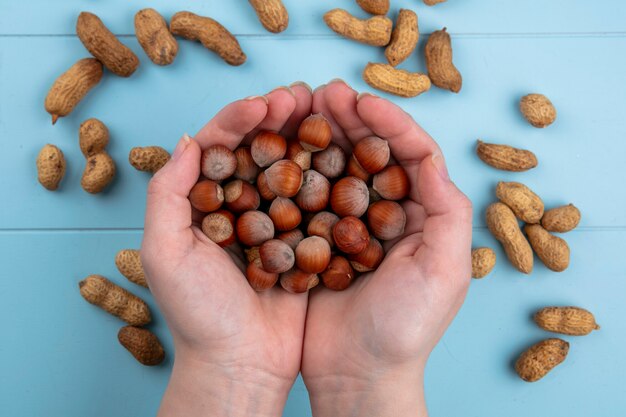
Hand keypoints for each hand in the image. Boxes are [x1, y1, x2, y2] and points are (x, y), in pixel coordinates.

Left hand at [141, 85, 313, 416]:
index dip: (240, 119)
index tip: (264, 103)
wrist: (241, 364)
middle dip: (279, 119)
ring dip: (307, 139)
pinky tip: (346, 156)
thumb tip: (191, 139)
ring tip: (326, 114)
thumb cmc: (198, 314)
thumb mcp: (164, 253)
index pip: (220, 146)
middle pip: (260, 149)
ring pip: (292, 168)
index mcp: (204, 202)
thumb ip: (167, 193)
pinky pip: (318, 201)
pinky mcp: (303, 241)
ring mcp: (275, 221)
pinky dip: (330, 177)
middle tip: (302, 96)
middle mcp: (240, 206)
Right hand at [301, 81, 472, 416]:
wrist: (358, 374)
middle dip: (351, 120)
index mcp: (423, 215)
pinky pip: (308, 196)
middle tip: (323, 93)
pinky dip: (296, 170)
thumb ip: (447, 214)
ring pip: (337, 167)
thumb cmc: (407, 330)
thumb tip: (431, 158)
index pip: (412, 154)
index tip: (362, 102)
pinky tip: (280, 150)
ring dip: (322, 136)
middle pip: (372, 153)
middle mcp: (388, 213)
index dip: (390, 122)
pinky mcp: (318, 239)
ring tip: (299, 109)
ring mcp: (350, 224)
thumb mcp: (444, 273)